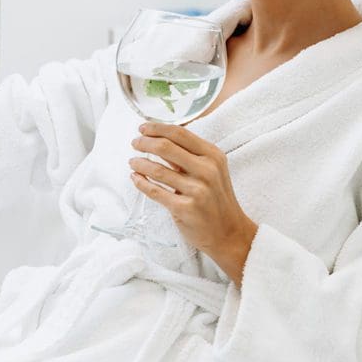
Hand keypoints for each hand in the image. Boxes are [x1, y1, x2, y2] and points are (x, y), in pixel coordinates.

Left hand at [130, 122, 256, 260]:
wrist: (229, 233)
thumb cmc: (216, 199)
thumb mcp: (212, 170)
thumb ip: (189, 155)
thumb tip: (159, 138)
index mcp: (213, 156)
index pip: (180, 134)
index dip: (157, 128)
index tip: (143, 128)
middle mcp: (207, 170)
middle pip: (166, 147)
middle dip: (145, 143)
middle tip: (134, 143)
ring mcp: (197, 190)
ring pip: (157, 170)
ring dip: (140, 163)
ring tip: (133, 162)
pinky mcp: (185, 208)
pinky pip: (156, 192)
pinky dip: (141, 183)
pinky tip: (135, 178)